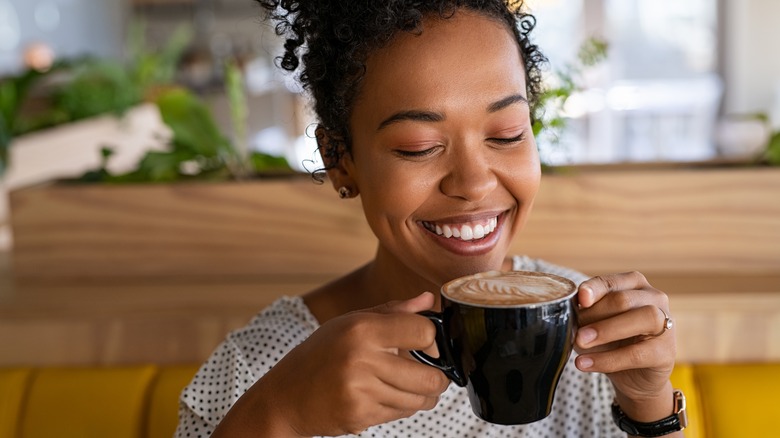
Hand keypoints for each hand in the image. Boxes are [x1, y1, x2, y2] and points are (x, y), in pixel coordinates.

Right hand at [214, 292, 449, 436]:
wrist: (285, 396)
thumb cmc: (320, 355)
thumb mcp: (350, 323)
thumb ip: (393, 312)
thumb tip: (427, 300)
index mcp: (362, 329)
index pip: (423, 332)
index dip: (433, 340)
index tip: (428, 346)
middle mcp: (362, 359)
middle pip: (429, 376)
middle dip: (437, 378)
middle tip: (431, 374)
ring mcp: (360, 391)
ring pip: (419, 400)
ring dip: (423, 396)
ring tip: (411, 387)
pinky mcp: (360, 416)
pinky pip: (401, 414)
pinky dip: (402, 408)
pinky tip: (387, 396)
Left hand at [574, 271, 676, 419]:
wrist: (633, 377)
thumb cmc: (612, 342)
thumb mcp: (594, 324)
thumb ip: (585, 315)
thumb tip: (569, 315)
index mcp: (633, 285)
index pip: (610, 282)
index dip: (594, 289)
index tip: (580, 299)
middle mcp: (654, 298)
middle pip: (624, 300)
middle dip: (595, 315)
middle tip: (574, 331)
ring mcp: (666, 323)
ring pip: (642, 318)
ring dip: (606, 331)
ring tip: (580, 343)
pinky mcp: (667, 351)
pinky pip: (638, 353)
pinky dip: (609, 359)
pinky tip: (587, 364)